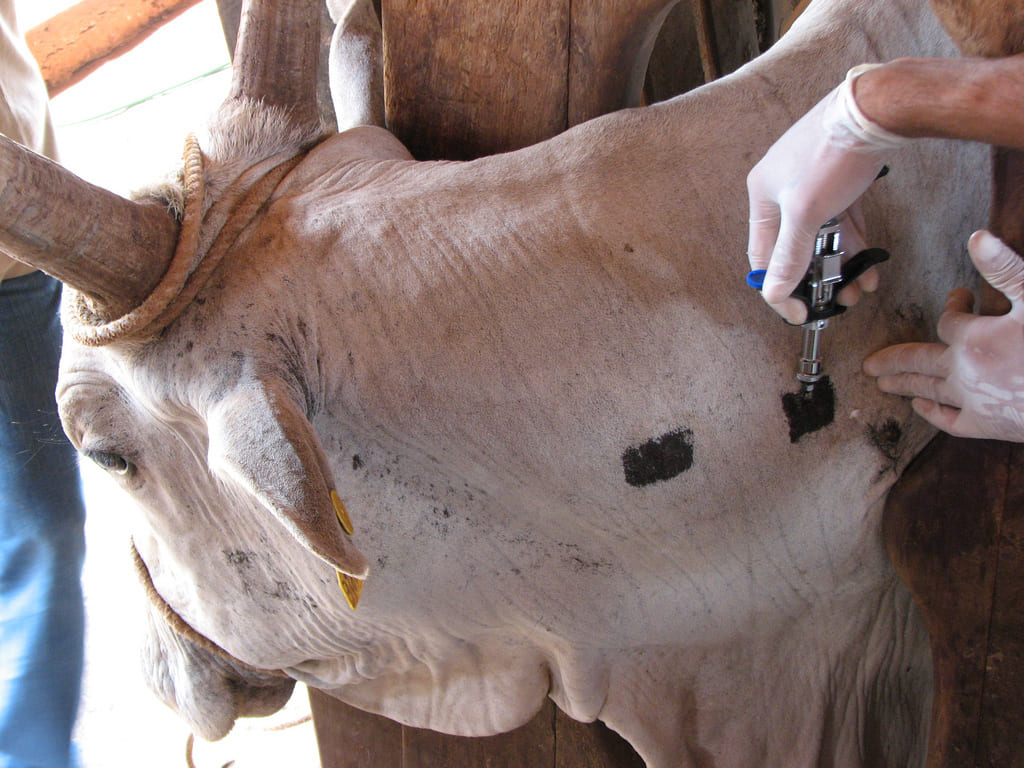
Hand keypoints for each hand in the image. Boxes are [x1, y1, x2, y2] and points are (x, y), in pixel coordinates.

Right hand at [746, 65, 908, 322]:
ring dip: (839, 265)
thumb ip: (790, 256)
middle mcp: (782, 190)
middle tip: (837, 301)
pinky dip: (852, 242)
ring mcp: (812, 184)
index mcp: (762, 196)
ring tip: (858, 286)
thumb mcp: (806, 214)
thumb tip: (774, 292)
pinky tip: (867, 264)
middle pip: (795, 248)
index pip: (763, 257)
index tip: (800, 313)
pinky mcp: (838, 178)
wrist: (877, 109)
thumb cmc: (833, 155)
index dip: (780, 289)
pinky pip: (841, 221)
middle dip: (817, 279)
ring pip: (822, 237)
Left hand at [863, 231, 1023, 442]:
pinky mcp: (988, 426)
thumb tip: (978, 237)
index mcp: (973, 338)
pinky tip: (922, 407)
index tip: (961, 298)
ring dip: (904, 385)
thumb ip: (1006, 269)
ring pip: (928, 391)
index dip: (952, 307)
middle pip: (918, 362)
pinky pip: (950, 421)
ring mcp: (973, 401)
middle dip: (894, 359)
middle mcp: (964, 371)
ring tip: (882, 382)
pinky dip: (933, 414)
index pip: (948, 320)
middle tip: (870, 364)